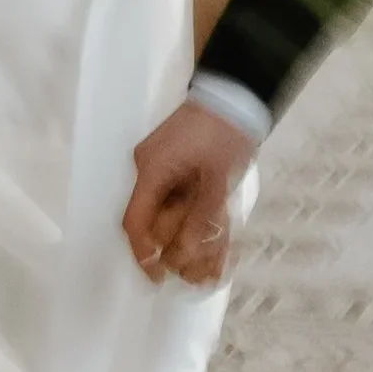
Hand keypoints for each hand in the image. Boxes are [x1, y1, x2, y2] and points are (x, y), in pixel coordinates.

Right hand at [122, 101, 256, 285]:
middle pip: (155, 223)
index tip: (158, 278)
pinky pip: (183, 204)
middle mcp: (152, 171)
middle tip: (198, 276)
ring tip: (213, 269)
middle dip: (176, 251)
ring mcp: (166, 169)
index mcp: (152, 169)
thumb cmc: (226, 131)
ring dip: (192, 242)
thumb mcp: (218, 179)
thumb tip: (184, 256)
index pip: (135, 221)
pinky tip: (217, 247)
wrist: (238, 94)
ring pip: (171, 217)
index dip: (143, 254)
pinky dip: (198, 225)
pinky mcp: (181, 169)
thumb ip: (200, 219)